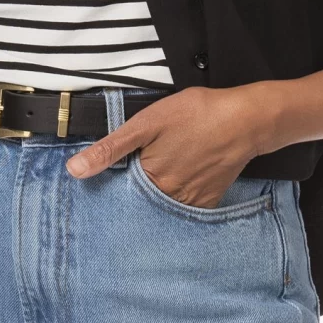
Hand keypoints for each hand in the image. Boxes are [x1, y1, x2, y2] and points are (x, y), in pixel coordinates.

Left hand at [65, 83, 275, 207]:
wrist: (247, 120)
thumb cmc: (197, 115)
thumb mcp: (147, 123)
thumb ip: (110, 148)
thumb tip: (75, 171)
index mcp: (149, 183)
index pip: (116, 197)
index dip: (108, 187)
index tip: (101, 183)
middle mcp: (169, 201)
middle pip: (139, 204)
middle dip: (129, 195)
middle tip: (137, 170)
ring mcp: (191, 205)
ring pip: (161, 206)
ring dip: (153, 197)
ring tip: (159, 173)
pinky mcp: (208, 202)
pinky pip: (183, 207)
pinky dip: (175, 197)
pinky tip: (178, 177)